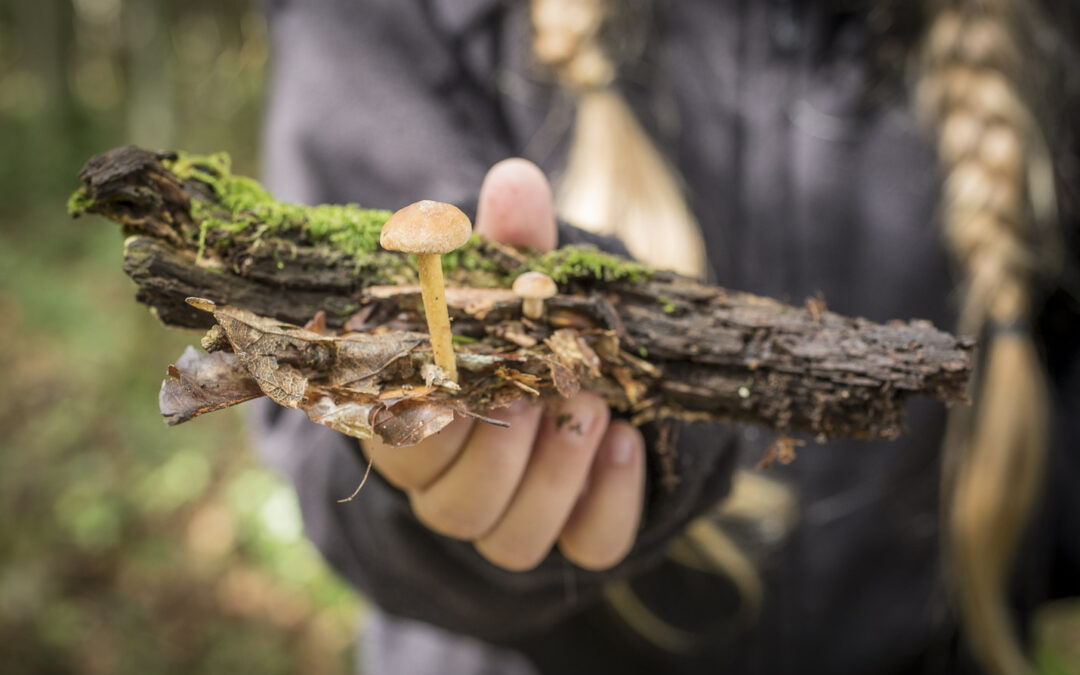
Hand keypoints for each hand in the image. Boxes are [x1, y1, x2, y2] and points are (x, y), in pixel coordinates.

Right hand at [361, 159, 645, 570]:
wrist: (578, 372)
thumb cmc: (522, 327)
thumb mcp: (514, 282)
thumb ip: (509, 244)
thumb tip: (514, 181)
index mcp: (413, 425)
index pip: (401, 447)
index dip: (437, 416)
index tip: (476, 367)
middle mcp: (449, 486)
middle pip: (453, 507)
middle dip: (507, 449)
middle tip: (548, 388)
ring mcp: (509, 518)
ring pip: (513, 540)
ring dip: (557, 475)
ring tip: (591, 410)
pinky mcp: (572, 532)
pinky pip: (587, 547)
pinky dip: (609, 501)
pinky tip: (626, 442)